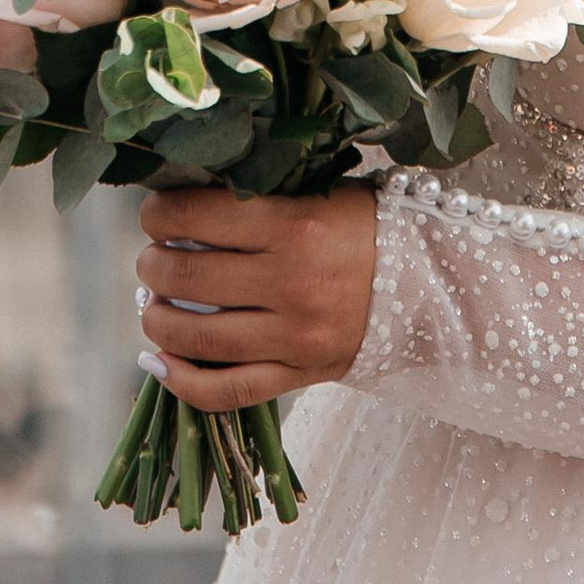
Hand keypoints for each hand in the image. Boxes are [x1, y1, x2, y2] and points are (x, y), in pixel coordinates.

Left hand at [135, 182, 379, 411]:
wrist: (432, 284)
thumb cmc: (366, 228)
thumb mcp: (319, 193)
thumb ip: (259, 196)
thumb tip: (184, 202)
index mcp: (294, 225)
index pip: (197, 216)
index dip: (160, 214)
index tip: (154, 214)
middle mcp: (290, 282)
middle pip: (187, 276)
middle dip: (152, 266)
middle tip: (151, 259)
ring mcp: (293, 336)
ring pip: (196, 336)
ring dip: (157, 320)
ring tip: (154, 305)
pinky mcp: (298, 375)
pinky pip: (226, 390)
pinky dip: (181, 381)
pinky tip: (159, 362)